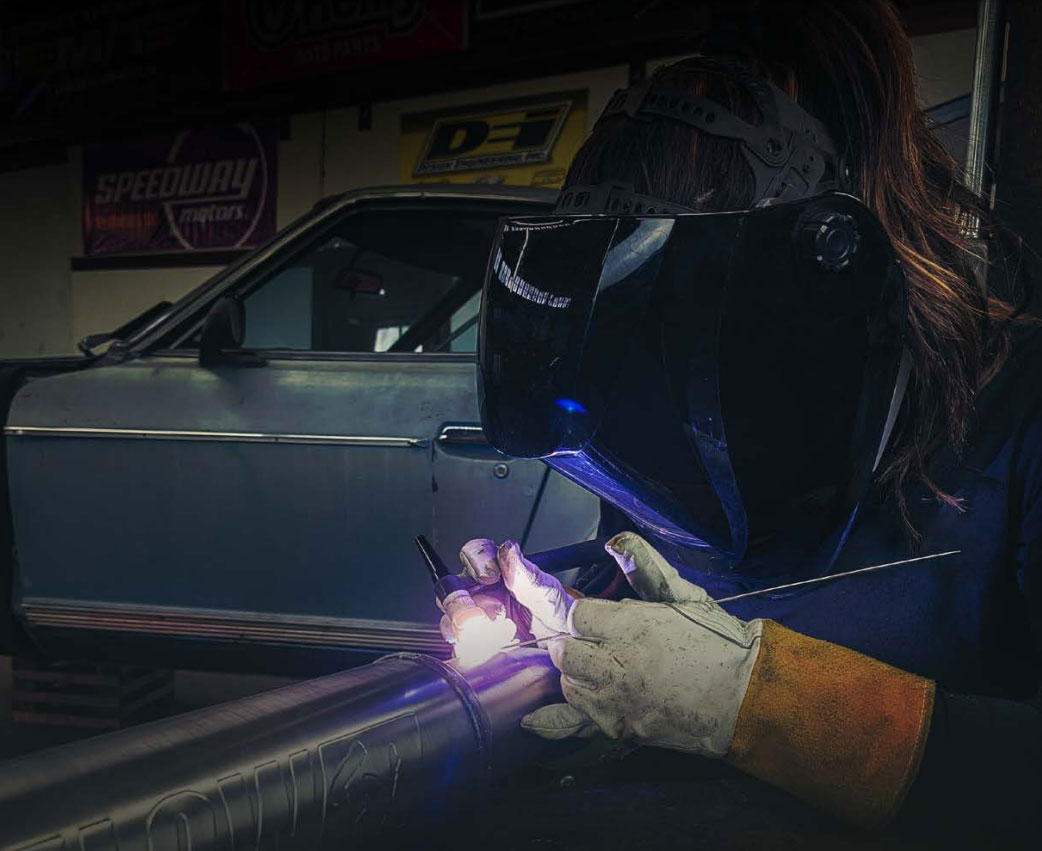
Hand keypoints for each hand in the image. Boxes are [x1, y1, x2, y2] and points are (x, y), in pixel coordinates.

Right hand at [438, 538, 574, 645]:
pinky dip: (465, 648)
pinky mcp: (473, 644)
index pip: (476, 553)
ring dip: (460, 627)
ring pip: (449, 616)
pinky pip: (457, 644)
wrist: (564, 650)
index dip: (477, 560)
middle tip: (477, 615)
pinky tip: (483, 651)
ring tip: (484, 637)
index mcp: (499, 571)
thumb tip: (510, 552)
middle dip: (459, 601)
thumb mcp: (550, 596)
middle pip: (451, 586)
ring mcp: (474, 618)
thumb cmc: (558, 617)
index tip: (490, 575)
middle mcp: (481, 591)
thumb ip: (529, 576)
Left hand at [521, 532, 763, 757]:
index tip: (591, 619)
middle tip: (592, 643)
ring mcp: (616, 700)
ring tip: (600, 670)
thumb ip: (646, 566)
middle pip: (564, 652)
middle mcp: (617, 665)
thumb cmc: (719, 641)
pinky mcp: (620, 727)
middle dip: (573, 644)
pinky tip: (532, 720)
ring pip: (568, 684)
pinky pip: (572, 724)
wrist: (747, 695)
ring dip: (576, 675)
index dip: (581, 616)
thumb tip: (616, 541)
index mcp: (631, 627)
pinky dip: (552, 720)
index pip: (576, 617)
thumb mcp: (684, 595)